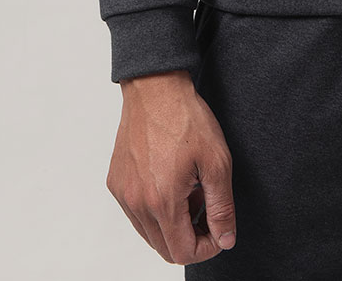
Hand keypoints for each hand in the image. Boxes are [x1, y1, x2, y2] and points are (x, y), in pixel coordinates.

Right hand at [106, 69, 236, 263]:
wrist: (155, 88)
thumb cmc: (186, 118)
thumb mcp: (216, 161)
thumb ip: (221, 207)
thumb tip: (225, 239)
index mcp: (162, 202)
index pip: (182, 252)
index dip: (206, 248)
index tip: (218, 229)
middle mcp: (137, 203)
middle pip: (164, 248)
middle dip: (190, 238)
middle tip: (207, 209)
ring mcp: (123, 194)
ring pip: (149, 233)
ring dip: (173, 225)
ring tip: (191, 193)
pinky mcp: (116, 182)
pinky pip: (136, 213)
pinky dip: (155, 210)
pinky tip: (172, 182)